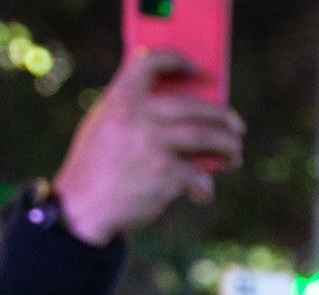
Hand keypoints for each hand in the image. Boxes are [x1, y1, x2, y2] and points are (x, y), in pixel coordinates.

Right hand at [52, 49, 244, 243]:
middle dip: (222, 116)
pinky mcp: (165, 174)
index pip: (150, 62)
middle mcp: (139, 116)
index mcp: (120, 99)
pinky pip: (198, 176)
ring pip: (205, 136)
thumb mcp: (102, 127)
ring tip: (234, 154)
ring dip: (227, 145)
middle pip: (193, 106)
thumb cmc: (94, 169)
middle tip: (236, 125)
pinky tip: (202, 194)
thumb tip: (176, 109)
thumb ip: (130, 110)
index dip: (176, 60)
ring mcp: (154, 144)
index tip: (196, 70)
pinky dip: (204, 187)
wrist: (82, 210)